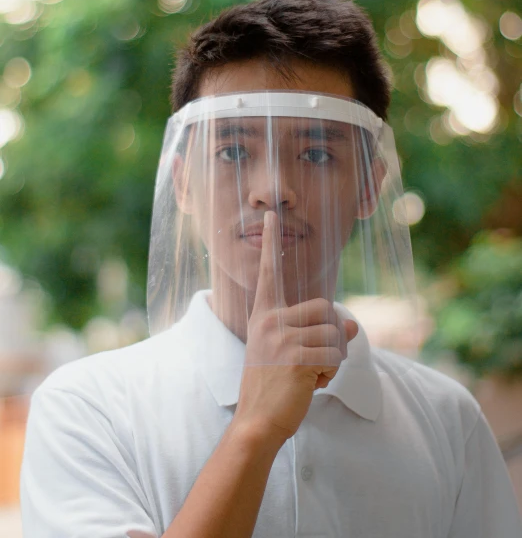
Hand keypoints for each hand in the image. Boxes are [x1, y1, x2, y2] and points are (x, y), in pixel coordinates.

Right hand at [233, 210, 357, 445]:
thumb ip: (319, 333)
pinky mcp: (296, 356)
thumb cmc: (273, 387)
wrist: (257, 422)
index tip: (270, 215)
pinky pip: (335, 355)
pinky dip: (330, 373)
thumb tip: (353, 324)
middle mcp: (271, 321)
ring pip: (335, 334)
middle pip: (326, 309)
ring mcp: (282, 337)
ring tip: (308, 374)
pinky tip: (308, 384)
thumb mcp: (293, 353)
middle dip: (331, 337)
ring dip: (332, 359)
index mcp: (264, 316)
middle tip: (311, 362)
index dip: (271, 243)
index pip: (269, 274)